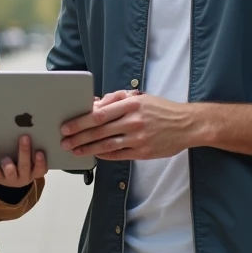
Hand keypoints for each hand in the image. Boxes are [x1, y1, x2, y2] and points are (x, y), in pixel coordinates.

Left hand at [0, 135, 46, 187]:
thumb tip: (29, 129)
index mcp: (35, 172)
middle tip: (25, 137)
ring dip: (8, 164)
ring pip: (10, 173)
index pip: (40, 169)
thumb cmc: (24, 161)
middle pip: (25, 167)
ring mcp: (11, 179)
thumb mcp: (31, 158)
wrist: (11, 177)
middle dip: (24, 152)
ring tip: (6, 157)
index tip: (40, 152)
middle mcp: (24, 177)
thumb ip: (33, 147)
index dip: (40, 162)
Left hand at [60, 92, 196, 160]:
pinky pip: (118, 155)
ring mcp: (138, 138)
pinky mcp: (143, 152)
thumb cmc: (161, 109)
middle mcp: (134, 121)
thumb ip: (117, 99)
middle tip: (64, 142)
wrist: (187, 124)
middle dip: (78, 137)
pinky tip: (94, 154)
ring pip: (106, 145)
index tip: (67, 126)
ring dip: (87, 149)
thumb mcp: (140, 97)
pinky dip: (104, 155)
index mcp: (131, 105)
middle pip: (99, 131)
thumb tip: (95, 104)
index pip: (99, 114)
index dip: (80, 122)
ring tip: (75, 151)